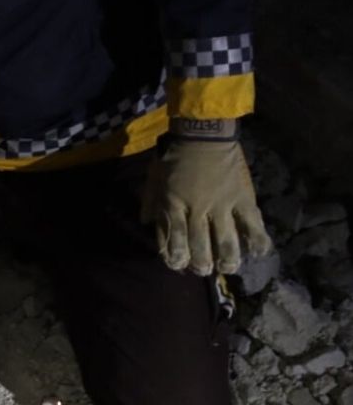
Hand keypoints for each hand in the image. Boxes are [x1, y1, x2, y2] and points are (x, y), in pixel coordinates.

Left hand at [141, 129, 272, 275]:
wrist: (202, 134)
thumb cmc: (174, 156)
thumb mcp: (154, 177)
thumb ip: (150, 202)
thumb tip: (146, 224)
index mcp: (173, 204)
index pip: (173, 238)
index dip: (174, 255)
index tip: (177, 264)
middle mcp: (196, 209)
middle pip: (198, 244)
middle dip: (200, 263)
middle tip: (202, 270)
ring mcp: (221, 205)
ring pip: (225, 241)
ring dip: (226, 259)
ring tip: (226, 268)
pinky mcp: (242, 199)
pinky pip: (252, 224)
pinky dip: (257, 241)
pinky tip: (257, 253)